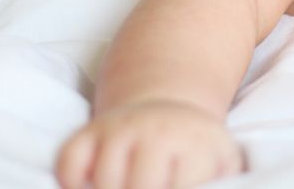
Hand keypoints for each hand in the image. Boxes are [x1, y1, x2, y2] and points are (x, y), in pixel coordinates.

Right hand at [56, 99, 243, 188]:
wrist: (169, 112)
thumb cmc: (198, 154)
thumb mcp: (224, 166)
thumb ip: (225, 184)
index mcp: (196, 144)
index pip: (183, 186)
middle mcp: (156, 131)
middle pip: (142, 187)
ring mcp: (120, 128)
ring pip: (104, 180)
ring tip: (132, 186)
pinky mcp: (90, 130)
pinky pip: (69, 163)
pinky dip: (73, 183)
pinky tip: (92, 187)